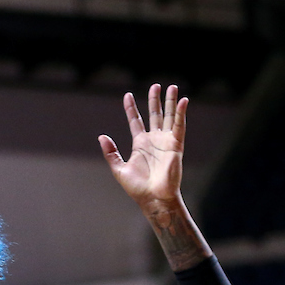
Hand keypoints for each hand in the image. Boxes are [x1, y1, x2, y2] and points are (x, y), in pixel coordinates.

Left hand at [100, 83, 187, 209]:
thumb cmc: (137, 188)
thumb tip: (101, 136)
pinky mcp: (176, 145)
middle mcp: (154, 140)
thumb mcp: (118, 169)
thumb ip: (110, 152)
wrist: (154, 199)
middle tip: (156, 85)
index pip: (135, 121)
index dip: (131, 108)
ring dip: (170, 102)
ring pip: (168, 117)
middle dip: (155, 100)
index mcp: (140, 144)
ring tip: (172, 87)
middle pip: (155, 114)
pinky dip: (181, 113)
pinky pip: (179, 126)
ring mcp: (165, 141)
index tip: (127, 95)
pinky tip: (183, 100)